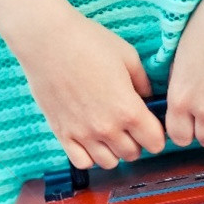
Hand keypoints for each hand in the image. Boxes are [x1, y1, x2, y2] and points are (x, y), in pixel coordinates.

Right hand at [12, 8, 165, 168]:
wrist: (47, 41)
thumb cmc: (88, 42)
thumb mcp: (128, 56)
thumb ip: (143, 83)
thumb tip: (147, 99)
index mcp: (128, 109)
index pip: (155, 142)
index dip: (156, 135)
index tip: (151, 127)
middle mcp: (107, 128)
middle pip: (132, 154)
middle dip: (136, 142)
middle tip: (130, 127)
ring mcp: (83, 134)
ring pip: (109, 162)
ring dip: (114, 151)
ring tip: (110, 135)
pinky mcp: (62, 134)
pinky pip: (82, 162)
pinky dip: (90, 156)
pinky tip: (90, 141)